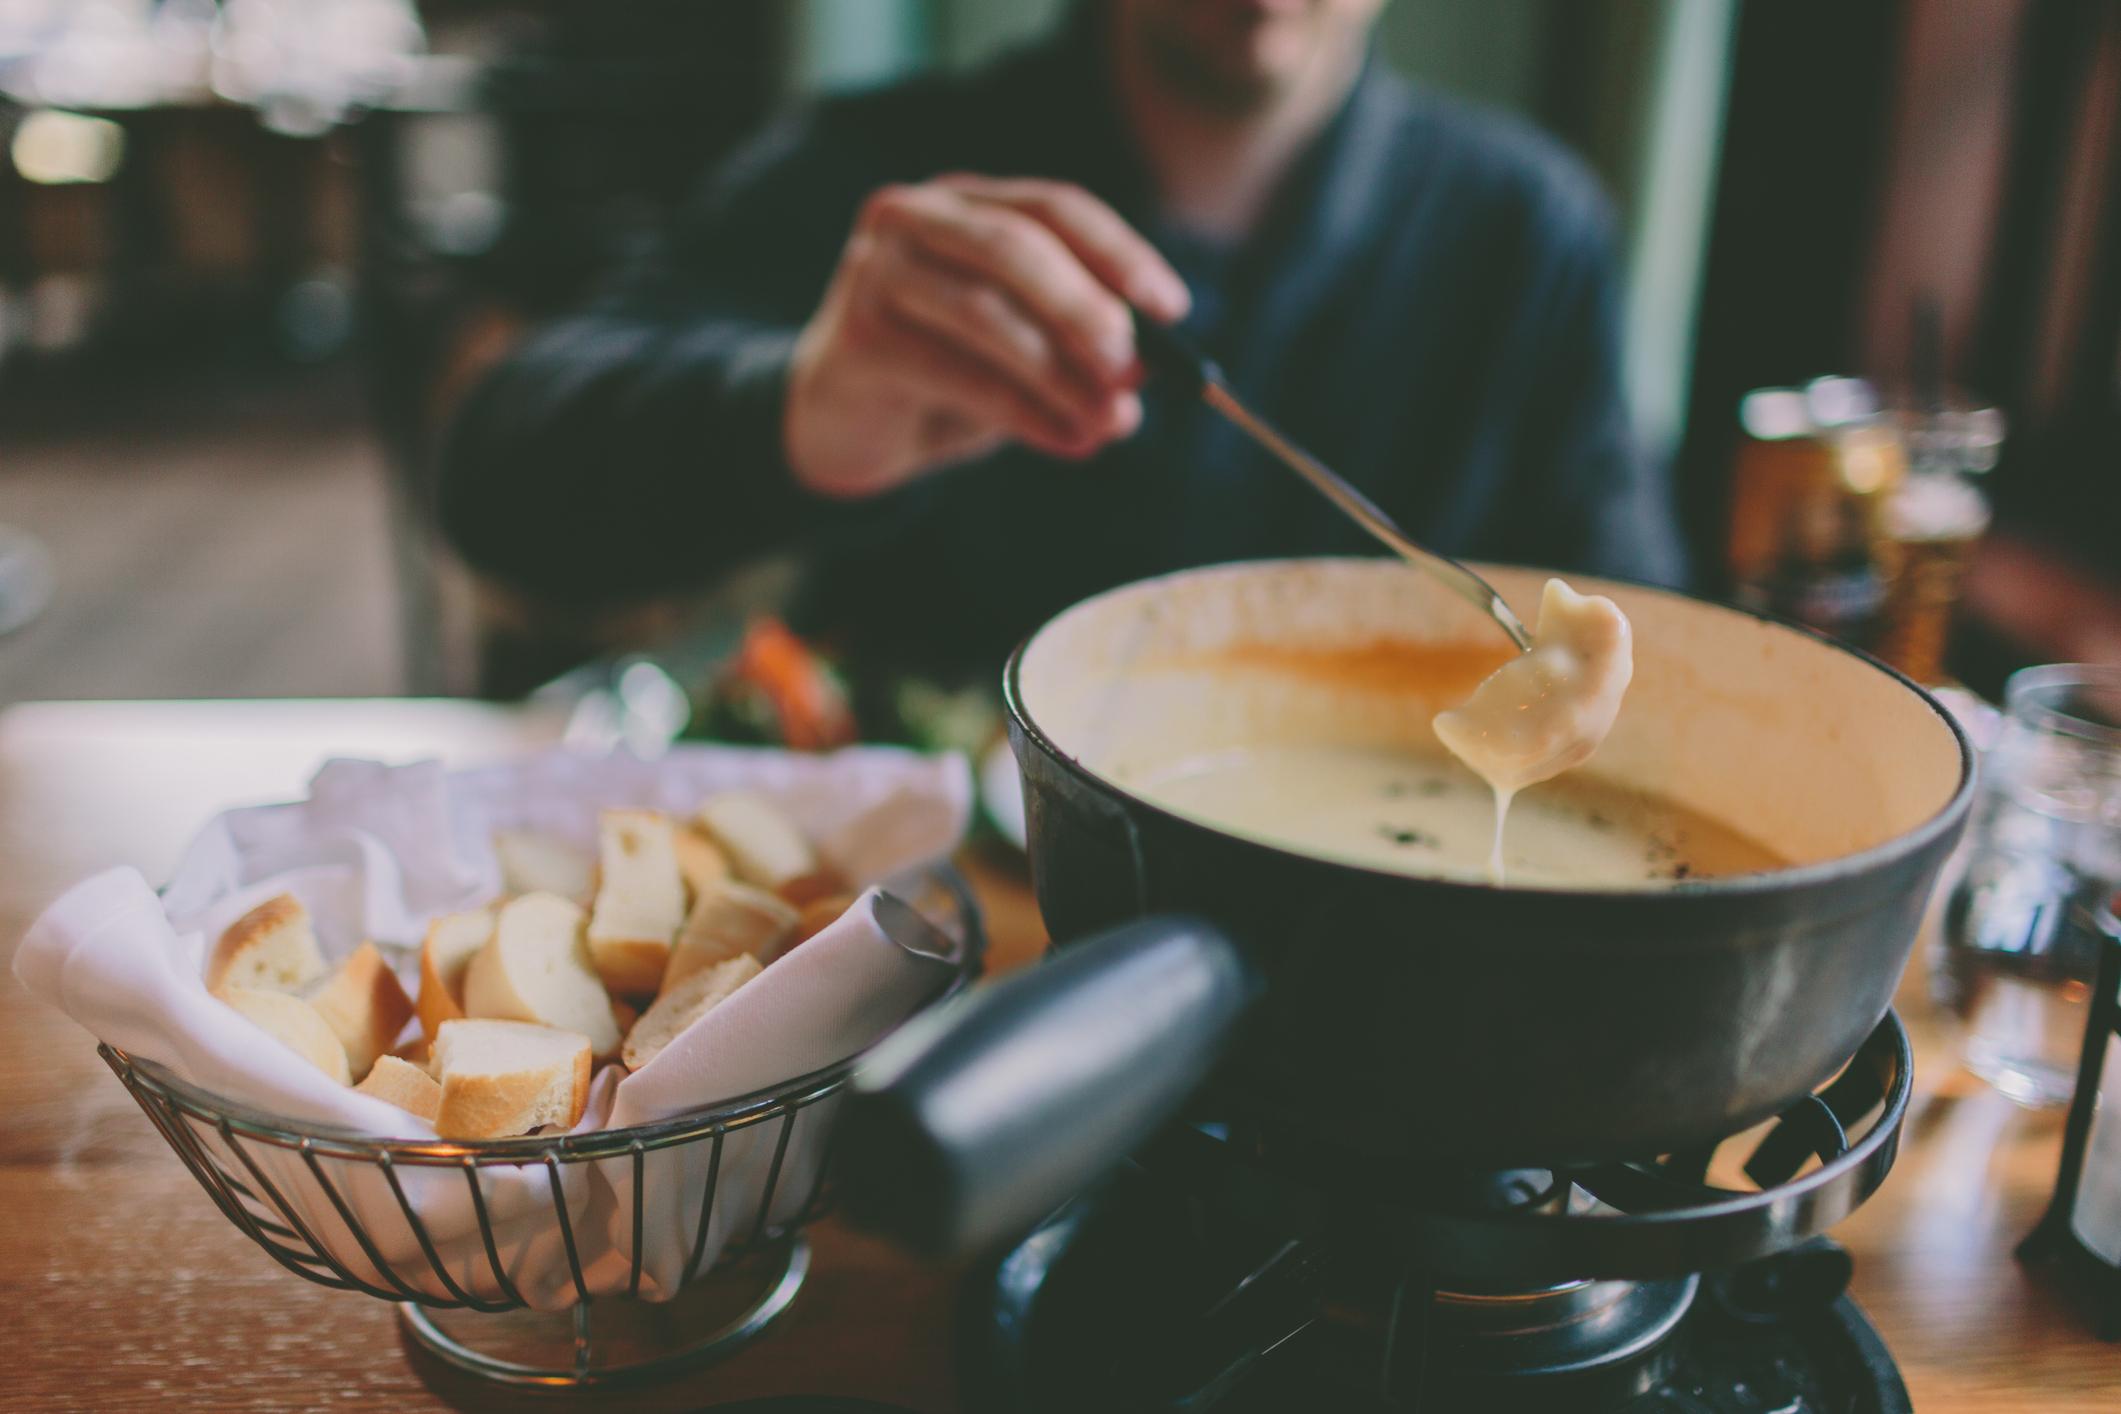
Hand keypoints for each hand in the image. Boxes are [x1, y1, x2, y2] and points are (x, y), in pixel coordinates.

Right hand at [783, 174, 1190, 498]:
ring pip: (986, 311)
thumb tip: (1141, 382)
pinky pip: (957, 373)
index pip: (1054, 208)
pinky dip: (1023, 411)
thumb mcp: (1022, 354)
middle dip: (1086, 308)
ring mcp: (876, 269)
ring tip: (1107, 420)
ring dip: (1059, 373)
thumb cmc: (945, 376)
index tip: (1173, 308)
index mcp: (967, 202)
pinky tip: (1066, 440)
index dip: (1119, 254)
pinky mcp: (857, 335)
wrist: (843, 425)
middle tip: (1133, 366)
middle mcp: (915, 216)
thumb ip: (1076, 354)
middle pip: (1017, 246)